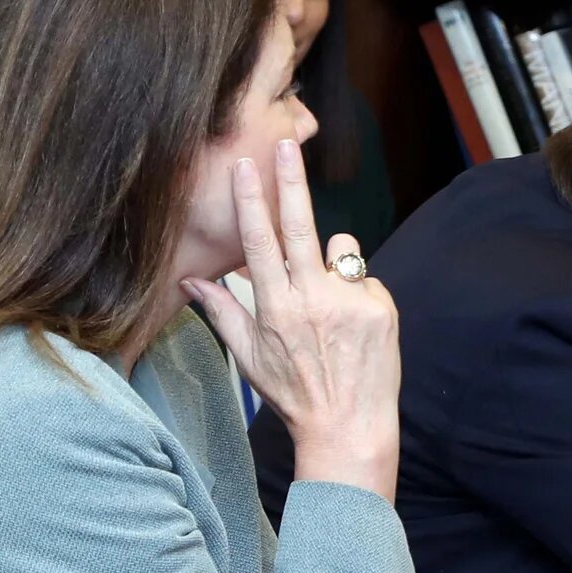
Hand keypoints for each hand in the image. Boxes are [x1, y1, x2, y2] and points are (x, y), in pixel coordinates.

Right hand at [183, 139, 400, 499]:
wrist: (349, 427)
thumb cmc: (294, 393)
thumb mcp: (248, 357)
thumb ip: (221, 312)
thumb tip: (188, 279)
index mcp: (276, 309)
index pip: (259, 245)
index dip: (251, 203)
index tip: (247, 166)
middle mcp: (312, 300)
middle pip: (301, 228)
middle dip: (292, 183)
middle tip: (287, 144)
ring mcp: (351, 303)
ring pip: (341, 251)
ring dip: (334, 264)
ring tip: (332, 309)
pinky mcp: (382, 308)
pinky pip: (366, 279)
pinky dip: (359, 294)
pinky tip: (354, 328)